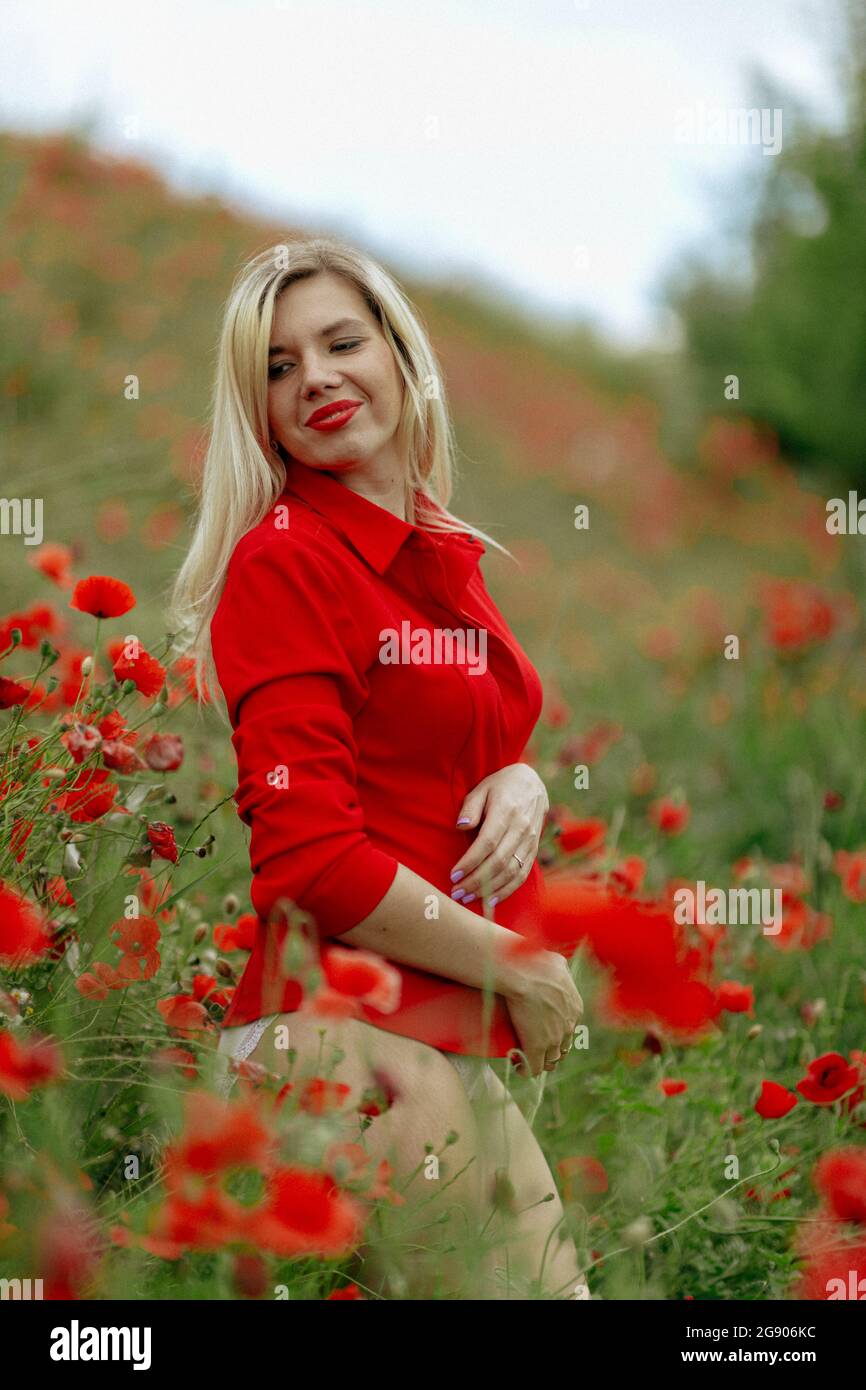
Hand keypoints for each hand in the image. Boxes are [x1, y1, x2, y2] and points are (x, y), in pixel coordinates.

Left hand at [450, 762, 548, 905]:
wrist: (533, 783)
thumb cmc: (500, 786)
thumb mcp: (482, 788)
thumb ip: (470, 807)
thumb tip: (461, 826)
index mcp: (506, 810)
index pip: (488, 842)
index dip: (471, 862)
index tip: (454, 875)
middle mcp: (521, 827)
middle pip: (499, 861)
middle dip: (476, 881)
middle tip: (456, 892)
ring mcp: (530, 840)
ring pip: (511, 871)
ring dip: (489, 889)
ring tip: (468, 898)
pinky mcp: (534, 850)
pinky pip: (522, 874)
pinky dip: (507, 890)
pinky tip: (491, 900)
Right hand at [501, 951, 582, 1078]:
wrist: (524, 974)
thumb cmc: (536, 964)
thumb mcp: (557, 963)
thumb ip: (561, 970)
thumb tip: (557, 969)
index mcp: (576, 1008)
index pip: (570, 1028)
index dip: (558, 1032)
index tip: (545, 1031)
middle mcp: (569, 1027)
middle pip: (563, 1047)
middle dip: (552, 1049)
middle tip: (537, 1047)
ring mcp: (553, 1039)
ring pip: (551, 1060)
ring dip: (541, 1061)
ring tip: (528, 1058)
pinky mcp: (536, 1047)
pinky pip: (534, 1067)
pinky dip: (527, 1070)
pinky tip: (519, 1069)